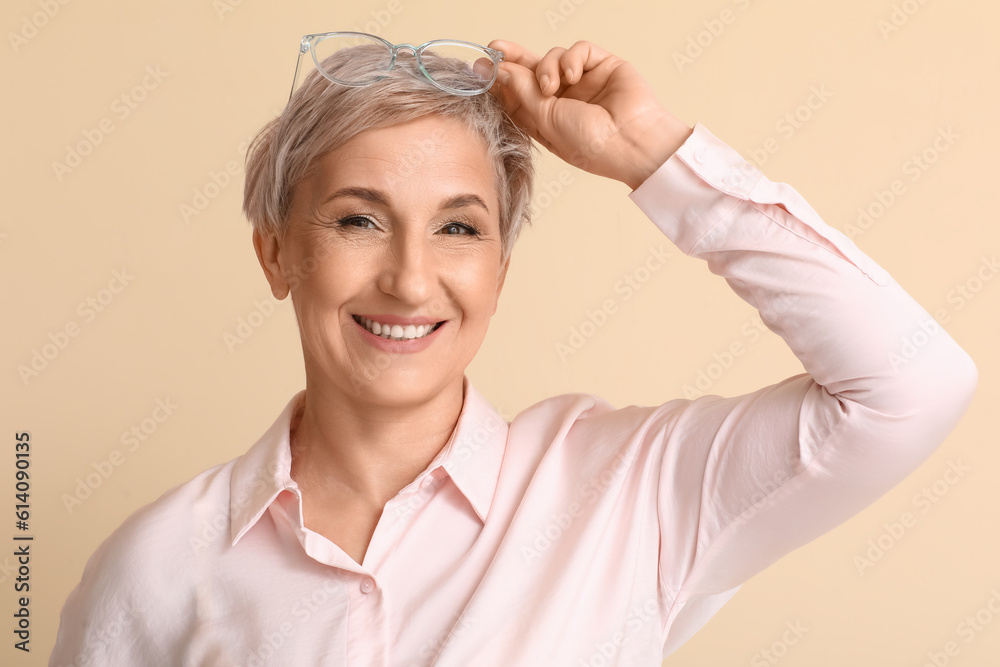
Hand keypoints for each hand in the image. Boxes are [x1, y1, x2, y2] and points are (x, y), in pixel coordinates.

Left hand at [486, 39, 692, 189]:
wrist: (631, 142)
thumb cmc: (591, 144)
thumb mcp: (546, 121)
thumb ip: (523, 93)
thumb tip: (502, 70)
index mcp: (547, 119)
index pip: (518, 94)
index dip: (500, 82)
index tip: (481, 70)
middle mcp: (564, 100)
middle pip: (531, 71)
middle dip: (513, 60)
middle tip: (495, 49)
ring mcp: (584, 82)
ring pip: (553, 57)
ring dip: (547, 67)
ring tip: (552, 86)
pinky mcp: (603, 66)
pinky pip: (578, 50)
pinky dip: (571, 59)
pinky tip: (573, 76)